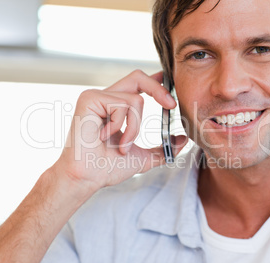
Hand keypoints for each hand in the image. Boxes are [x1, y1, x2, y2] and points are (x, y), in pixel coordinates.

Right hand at [52, 70, 187, 199]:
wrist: (86, 178)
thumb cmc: (106, 168)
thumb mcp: (142, 157)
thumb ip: (162, 148)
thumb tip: (183, 140)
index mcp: (115, 108)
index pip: (138, 85)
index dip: (156, 83)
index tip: (171, 94)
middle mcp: (105, 99)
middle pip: (138, 77)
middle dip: (158, 88)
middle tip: (171, 104)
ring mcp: (96, 97)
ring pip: (135, 99)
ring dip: (135, 128)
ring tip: (122, 145)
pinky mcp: (89, 99)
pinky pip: (122, 104)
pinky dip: (123, 126)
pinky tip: (106, 137)